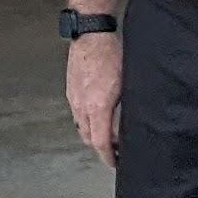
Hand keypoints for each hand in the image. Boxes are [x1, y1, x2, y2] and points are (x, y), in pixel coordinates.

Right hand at [65, 31, 124, 164]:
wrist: (91, 34)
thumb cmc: (112, 54)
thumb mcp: (126, 85)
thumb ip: (125, 110)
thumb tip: (126, 127)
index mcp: (97, 106)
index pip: (100, 142)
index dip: (108, 156)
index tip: (115, 162)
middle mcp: (82, 105)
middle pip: (88, 138)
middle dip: (101, 147)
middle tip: (116, 150)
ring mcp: (74, 98)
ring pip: (81, 126)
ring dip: (93, 134)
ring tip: (108, 133)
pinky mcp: (71, 90)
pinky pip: (77, 114)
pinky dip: (87, 121)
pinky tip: (98, 114)